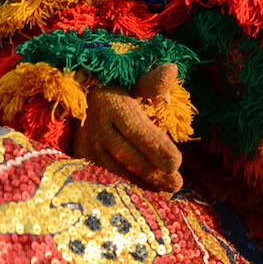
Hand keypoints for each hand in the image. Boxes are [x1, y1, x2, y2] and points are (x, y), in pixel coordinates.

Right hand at [70, 63, 183, 192]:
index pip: (135, 129)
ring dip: (142, 184)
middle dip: (152, 172)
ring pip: (115, 170)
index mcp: (111, 104)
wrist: (85, 95)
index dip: (155, 147)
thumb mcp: (136, 78)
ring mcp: (88, 145)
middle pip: (125, 154)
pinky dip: (128, 187)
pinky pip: (107, 177)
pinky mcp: (85, 159)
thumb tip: (171, 70)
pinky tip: (150, 194)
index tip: (177, 163)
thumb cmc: (121, 86)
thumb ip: (152, 81)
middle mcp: (97, 127)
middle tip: (177, 183)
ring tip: (168, 191)